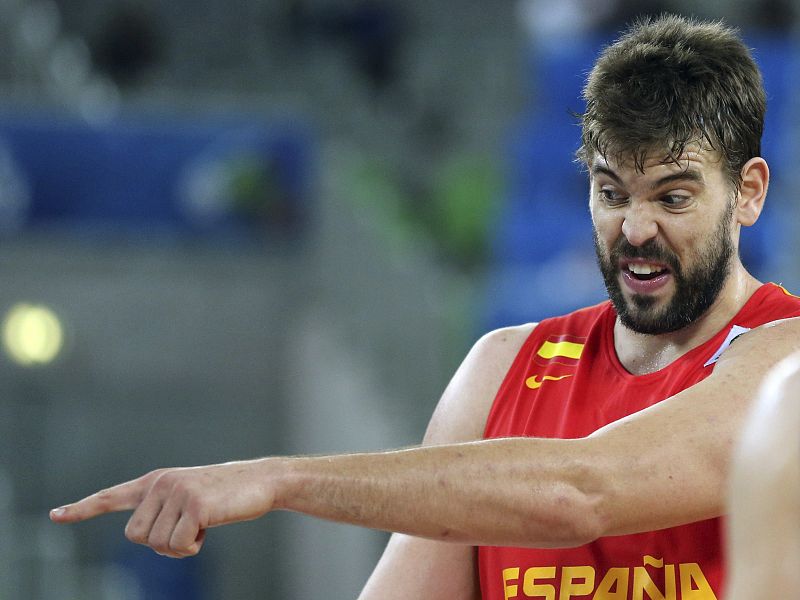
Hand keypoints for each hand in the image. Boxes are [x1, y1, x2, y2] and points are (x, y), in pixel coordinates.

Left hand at [50, 459, 276, 557]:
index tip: (55, 516)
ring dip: (182, 545)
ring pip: (157, 545)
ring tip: (204, 522)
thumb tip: (142, 535)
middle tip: (190, 528)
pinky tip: (211, 525)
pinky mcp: (194, 504)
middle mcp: (160, 483)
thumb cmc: (227, 496)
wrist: (261, 481)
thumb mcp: (189, 501)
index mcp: (156, 480)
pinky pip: (179, 546)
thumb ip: (163, 512)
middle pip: (136, 537)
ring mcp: (176, 492)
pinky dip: (194, 546)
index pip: (112, 497)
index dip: (83, 509)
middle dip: (161, 543)